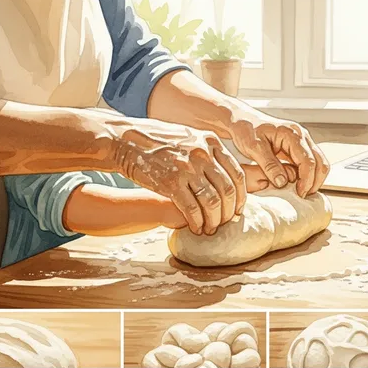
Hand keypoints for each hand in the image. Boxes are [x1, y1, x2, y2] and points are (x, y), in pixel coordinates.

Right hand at [77, 109, 245, 235]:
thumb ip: (209, 152)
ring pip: (212, 202)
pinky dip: (197, 222)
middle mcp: (202, 153)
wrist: (126, 140)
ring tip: (210, 229)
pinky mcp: (171, 182)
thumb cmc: (158, 142)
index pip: (237, 173)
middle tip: (225, 223)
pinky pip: (192, 209)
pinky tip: (196, 228)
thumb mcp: (189, 138)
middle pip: (228, 190)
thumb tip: (230, 172)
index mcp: (210, 142)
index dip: (241, 196)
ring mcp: (187, 167)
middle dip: (229, 212)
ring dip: (214, 221)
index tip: (239, 209)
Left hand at [225, 111, 329, 197]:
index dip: (306, 180)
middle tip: (303, 196)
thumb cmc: (246, 130)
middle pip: (320, 162)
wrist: (242, 120)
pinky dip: (308, 175)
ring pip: (319, 163)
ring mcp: (302, 141)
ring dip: (313, 179)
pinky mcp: (298, 147)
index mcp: (292, 134)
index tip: (299, 194)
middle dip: (314, 182)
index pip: (308, 161)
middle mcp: (301, 136)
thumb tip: (282, 182)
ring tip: (301, 192)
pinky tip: (297, 184)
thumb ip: (269, 165)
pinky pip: (310, 163)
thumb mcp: (254, 147)